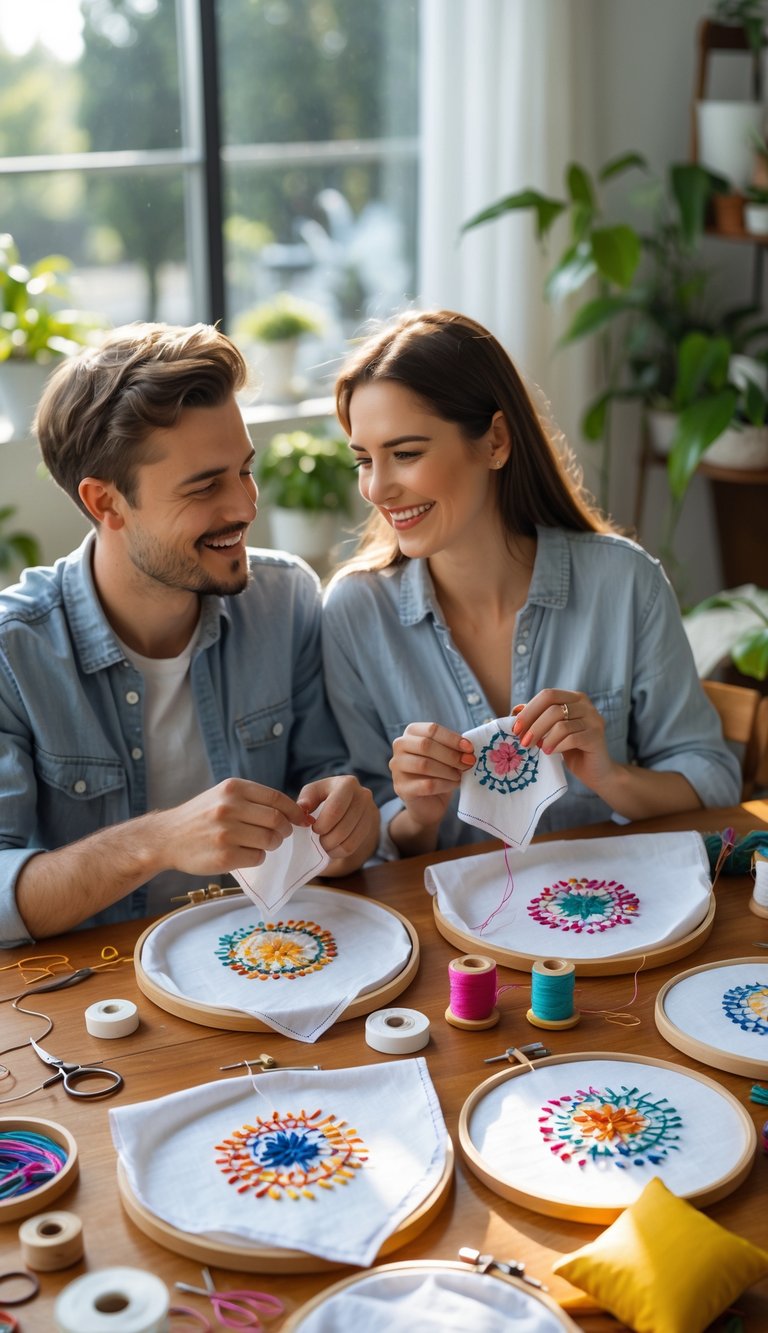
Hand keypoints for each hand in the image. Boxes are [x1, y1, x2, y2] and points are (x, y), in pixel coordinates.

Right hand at [156, 778, 308, 873]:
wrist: (167, 838)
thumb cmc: (200, 817)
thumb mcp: (222, 796)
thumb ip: (252, 799)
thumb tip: (292, 810)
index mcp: (233, 788)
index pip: (276, 798)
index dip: (294, 810)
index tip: (301, 819)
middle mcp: (229, 807)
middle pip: (277, 820)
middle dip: (285, 830)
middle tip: (280, 835)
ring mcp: (226, 832)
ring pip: (270, 840)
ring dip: (272, 845)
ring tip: (260, 844)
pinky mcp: (224, 856)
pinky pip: (258, 858)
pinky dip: (258, 857)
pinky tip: (245, 854)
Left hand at [297, 774, 377, 861]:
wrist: (349, 800)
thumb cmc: (325, 795)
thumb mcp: (313, 791)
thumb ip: (306, 799)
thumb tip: (302, 808)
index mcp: (347, 784)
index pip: (336, 809)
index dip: (322, 824)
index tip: (314, 828)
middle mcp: (362, 796)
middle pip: (343, 827)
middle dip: (326, 839)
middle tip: (317, 839)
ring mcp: (368, 812)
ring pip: (349, 840)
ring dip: (332, 847)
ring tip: (323, 844)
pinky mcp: (369, 826)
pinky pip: (353, 846)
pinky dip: (339, 851)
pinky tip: (332, 848)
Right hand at [389, 722, 475, 830]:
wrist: (429, 802)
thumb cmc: (439, 773)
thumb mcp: (446, 756)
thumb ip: (454, 749)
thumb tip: (468, 750)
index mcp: (411, 733)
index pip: (431, 730)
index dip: (452, 738)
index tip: (469, 748)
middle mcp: (400, 746)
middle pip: (425, 745)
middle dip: (451, 755)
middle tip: (468, 762)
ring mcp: (397, 768)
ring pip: (424, 765)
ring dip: (448, 770)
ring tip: (460, 775)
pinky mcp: (401, 788)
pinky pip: (427, 784)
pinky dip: (445, 784)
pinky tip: (454, 784)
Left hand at [511, 690, 612, 790]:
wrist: (595, 769)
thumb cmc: (570, 748)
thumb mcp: (551, 730)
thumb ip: (537, 718)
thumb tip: (515, 710)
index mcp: (573, 697)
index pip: (548, 695)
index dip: (529, 711)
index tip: (516, 728)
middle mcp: (585, 704)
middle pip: (553, 708)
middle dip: (534, 726)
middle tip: (524, 742)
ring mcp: (593, 719)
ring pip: (561, 725)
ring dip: (545, 739)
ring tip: (539, 749)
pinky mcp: (597, 735)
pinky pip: (572, 739)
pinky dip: (557, 746)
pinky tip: (551, 752)